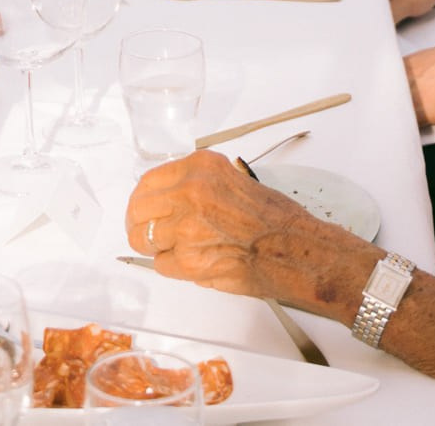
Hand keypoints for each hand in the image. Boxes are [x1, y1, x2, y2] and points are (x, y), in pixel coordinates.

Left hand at [125, 152, 363, 311]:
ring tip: (176, 250)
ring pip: (144, 238)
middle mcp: (190, 192)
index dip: (142, 199)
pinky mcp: (189, 261)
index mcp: (201, 167)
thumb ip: (199, 183)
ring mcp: (186, 227)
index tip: (143, 208)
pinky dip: (172, 267)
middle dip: (139, 224)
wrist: (296, 250)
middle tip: (147, 233)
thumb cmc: (275, 219)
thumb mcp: (234, 179)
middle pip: (138, 209)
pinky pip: (161, 264)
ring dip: (155, 247)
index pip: (148, 181)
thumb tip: (170, 196)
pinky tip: (194, 263)